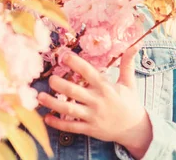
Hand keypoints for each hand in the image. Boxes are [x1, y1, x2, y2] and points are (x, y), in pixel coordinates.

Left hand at [37, 43, 153, 158]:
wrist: (135, 129)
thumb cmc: (130, 103)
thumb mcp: (129, 82)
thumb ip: (127, 63)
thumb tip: (135, 45)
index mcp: (105, 87)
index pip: (89, 73)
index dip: (76, 64)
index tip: (64, 56)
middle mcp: (97, 101)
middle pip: (75, 92)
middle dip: (61, 85)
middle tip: (50, 78)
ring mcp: (92, 116)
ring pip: (70, 110)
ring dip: (53, 104)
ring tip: (40, 97)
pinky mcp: (89, 129)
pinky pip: (71, 127)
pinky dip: (58, 124)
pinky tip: (47, 118)